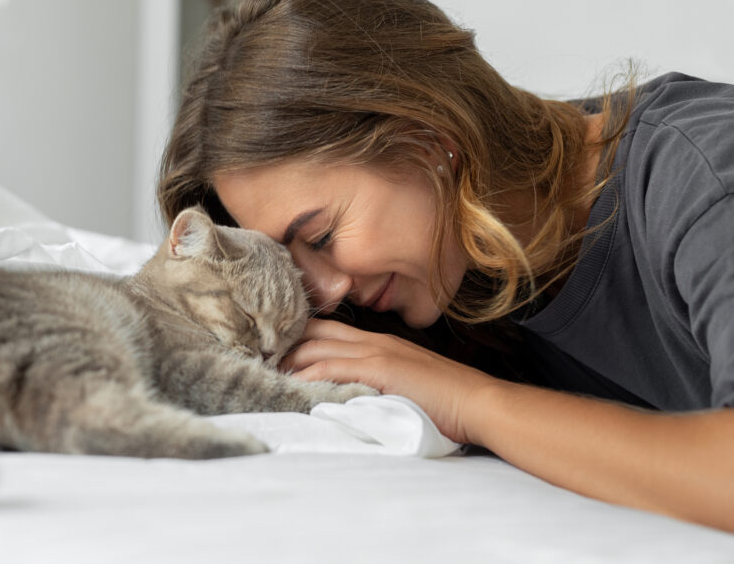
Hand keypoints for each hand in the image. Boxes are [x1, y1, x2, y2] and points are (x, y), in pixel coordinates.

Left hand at [280, 318, 502, 443]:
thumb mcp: (404, 381)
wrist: (478, 402)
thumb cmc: (445, 399)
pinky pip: (334, 368)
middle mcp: (372, 340)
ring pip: (318, 348)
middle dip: (283, 344)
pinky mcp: (380, 368)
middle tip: (255, 357)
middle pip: (315, 333)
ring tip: (261, 372)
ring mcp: (376, 352)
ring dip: (288, 361)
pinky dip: (309, 376)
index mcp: (378, 342)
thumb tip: (347, 391)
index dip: (297, 336)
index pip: (327, 329)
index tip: (272, 348)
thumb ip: (376, 379)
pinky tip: (290, 384)